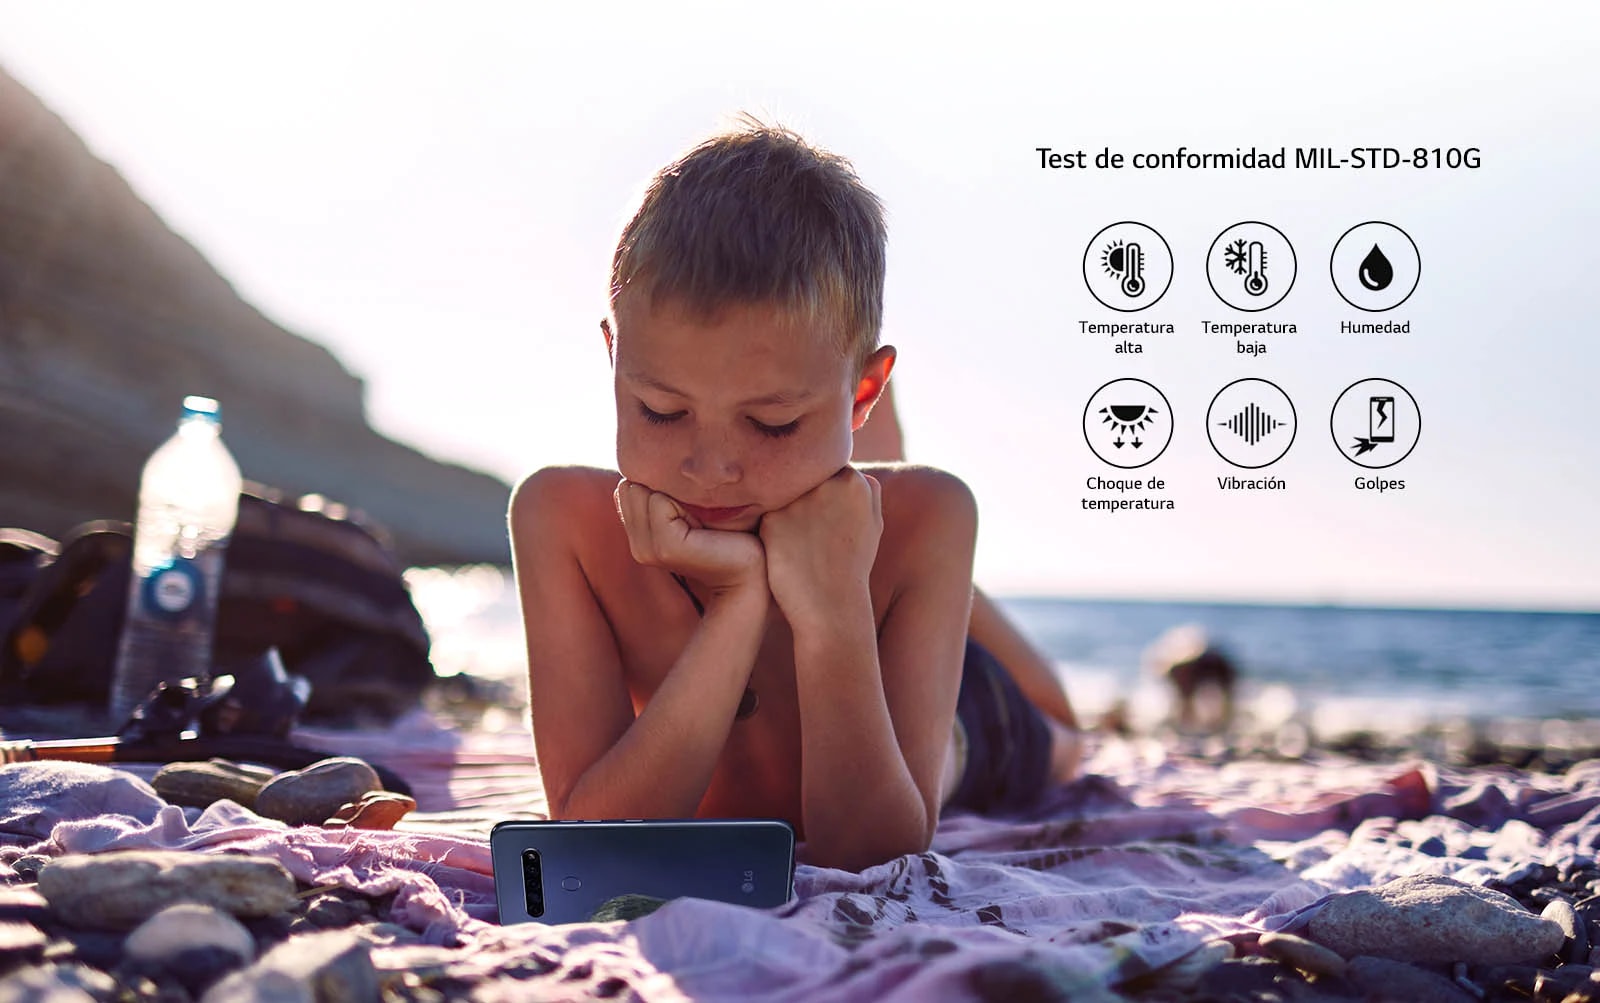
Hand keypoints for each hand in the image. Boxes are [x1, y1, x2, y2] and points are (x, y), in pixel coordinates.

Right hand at [614, 479, 765, 599]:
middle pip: (631, 485)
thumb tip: (648, 459)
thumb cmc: (729, 533)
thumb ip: (664, 489)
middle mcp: (638, 545)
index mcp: (639, 535)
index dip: (661, 483)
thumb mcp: (691, 506)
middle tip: (698, 511)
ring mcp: (648, 550)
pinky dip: (684, 501)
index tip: (690, 504)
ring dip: (675, 492)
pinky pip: (658, 501)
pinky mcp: (666, 548)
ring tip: (702, 517)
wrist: (750, 573)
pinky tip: (706, 522)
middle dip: (664, 485)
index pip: (627, 484)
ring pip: (643, 490)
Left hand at [759, 467, 881, 628]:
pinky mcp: (772, 519)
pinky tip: (786, 552)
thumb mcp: (874, 524)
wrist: (831, 606)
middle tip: (809, 529)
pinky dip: (773, 530)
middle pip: (802, 475)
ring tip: (800, 543)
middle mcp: (826, 484)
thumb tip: (849, 468)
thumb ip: (867, 489)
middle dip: (803, 494)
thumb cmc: (853, 566)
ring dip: (786, 511)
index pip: (827, 466)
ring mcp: (797, 500)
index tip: (825, 514)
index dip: (823, 490)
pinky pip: (767, 514)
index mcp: (855, 481)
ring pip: (783, 493)